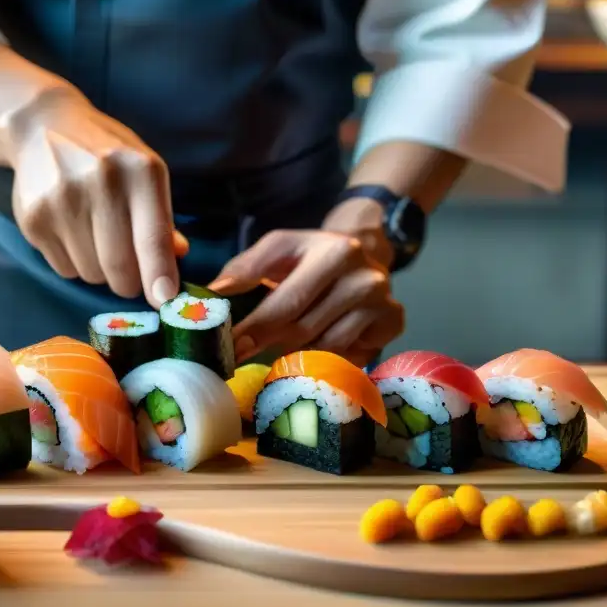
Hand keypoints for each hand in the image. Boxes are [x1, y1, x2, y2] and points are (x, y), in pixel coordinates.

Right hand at [8, 86, 186, 306]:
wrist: (43, 127)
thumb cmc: (107, 155)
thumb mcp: (144, 172)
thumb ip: (161, 218)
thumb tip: (176, 258)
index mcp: (139, 171)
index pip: (153, 238)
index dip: (160, 276)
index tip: (165, 301)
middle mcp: (100, 183)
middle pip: (120, 267)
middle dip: (130, 283)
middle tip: (130, 277)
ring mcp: (62, 201)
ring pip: (91, 273)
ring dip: (100, 272)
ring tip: (96, 239)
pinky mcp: (34, 219)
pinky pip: (64, 269)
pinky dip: (75, 263)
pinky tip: (72, 233)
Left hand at [209, 225, 404, 366]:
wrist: (365, 256)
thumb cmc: (310, 259)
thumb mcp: (279, 251)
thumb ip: (245, 268)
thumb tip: (214, 292)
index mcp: (331, 249)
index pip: (285, 296)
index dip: (255, 325)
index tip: (230, 344)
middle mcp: (361, 273)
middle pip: (302, 325)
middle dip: (266, 342)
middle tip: (239, 356)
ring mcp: (381, 298)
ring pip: (324, 345)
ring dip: (297, 350)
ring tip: (283, 344)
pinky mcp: (393, 321)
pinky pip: (348, 355)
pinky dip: (326, 356)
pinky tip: (317, 346)